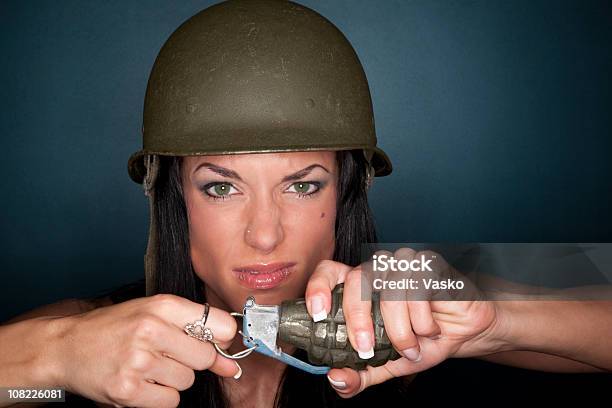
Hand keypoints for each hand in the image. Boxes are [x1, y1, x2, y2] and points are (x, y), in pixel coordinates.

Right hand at [48, 294, 239, 406]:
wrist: (66, 347)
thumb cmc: (114, 328)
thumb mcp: (154, 315)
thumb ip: (196, 334)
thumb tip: (231, 364)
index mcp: (162, 306)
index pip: (220, 324)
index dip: (220, 338)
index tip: (211, 342)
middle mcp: (151, 330)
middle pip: (205, 357)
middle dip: (192, 361)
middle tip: (168, 354)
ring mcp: (139, 361)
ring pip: (187, 381)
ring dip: (173, 379)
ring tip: (148, 366)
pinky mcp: (127, 390)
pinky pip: (170, 402)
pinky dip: (159, 397)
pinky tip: (142, 382)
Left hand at [305, 250, 500, 397]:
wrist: (462, 333)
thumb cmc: (420, 340)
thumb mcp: (385, 364)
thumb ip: (359, 373)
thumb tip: (336, 379)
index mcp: (358, 286)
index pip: (329, 271)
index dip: (318, 287)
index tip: (318, 313)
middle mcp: (377, 271)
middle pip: (356, 280)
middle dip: (358, 318)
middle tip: (366, 348)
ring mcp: (401, 264)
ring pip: (389, 289)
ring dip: (399, 328)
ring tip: (410, 346)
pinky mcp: (427, 263)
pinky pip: (418, 288)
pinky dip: (421, 319)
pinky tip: (429, 329)